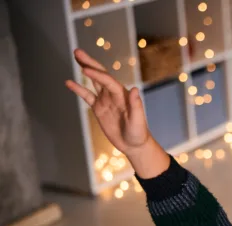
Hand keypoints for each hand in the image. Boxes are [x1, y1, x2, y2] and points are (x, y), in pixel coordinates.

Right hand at [65, 49, 167, 177]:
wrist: (134, 144)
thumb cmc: (138, 133)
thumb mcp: (138, 120)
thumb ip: (136, 105)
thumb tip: (135, 88)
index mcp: (123, 95)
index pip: (108, 81)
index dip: (97, 75)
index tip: (85, 70)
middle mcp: (114, 94)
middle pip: (101, 75)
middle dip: (90, 63)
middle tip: (77, 51)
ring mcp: (105, 100)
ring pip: (93, 81)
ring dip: (85, 68)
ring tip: (76, 56)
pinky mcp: (99, 108)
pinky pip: (87, 96)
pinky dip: (78, 89)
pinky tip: (68, 82)